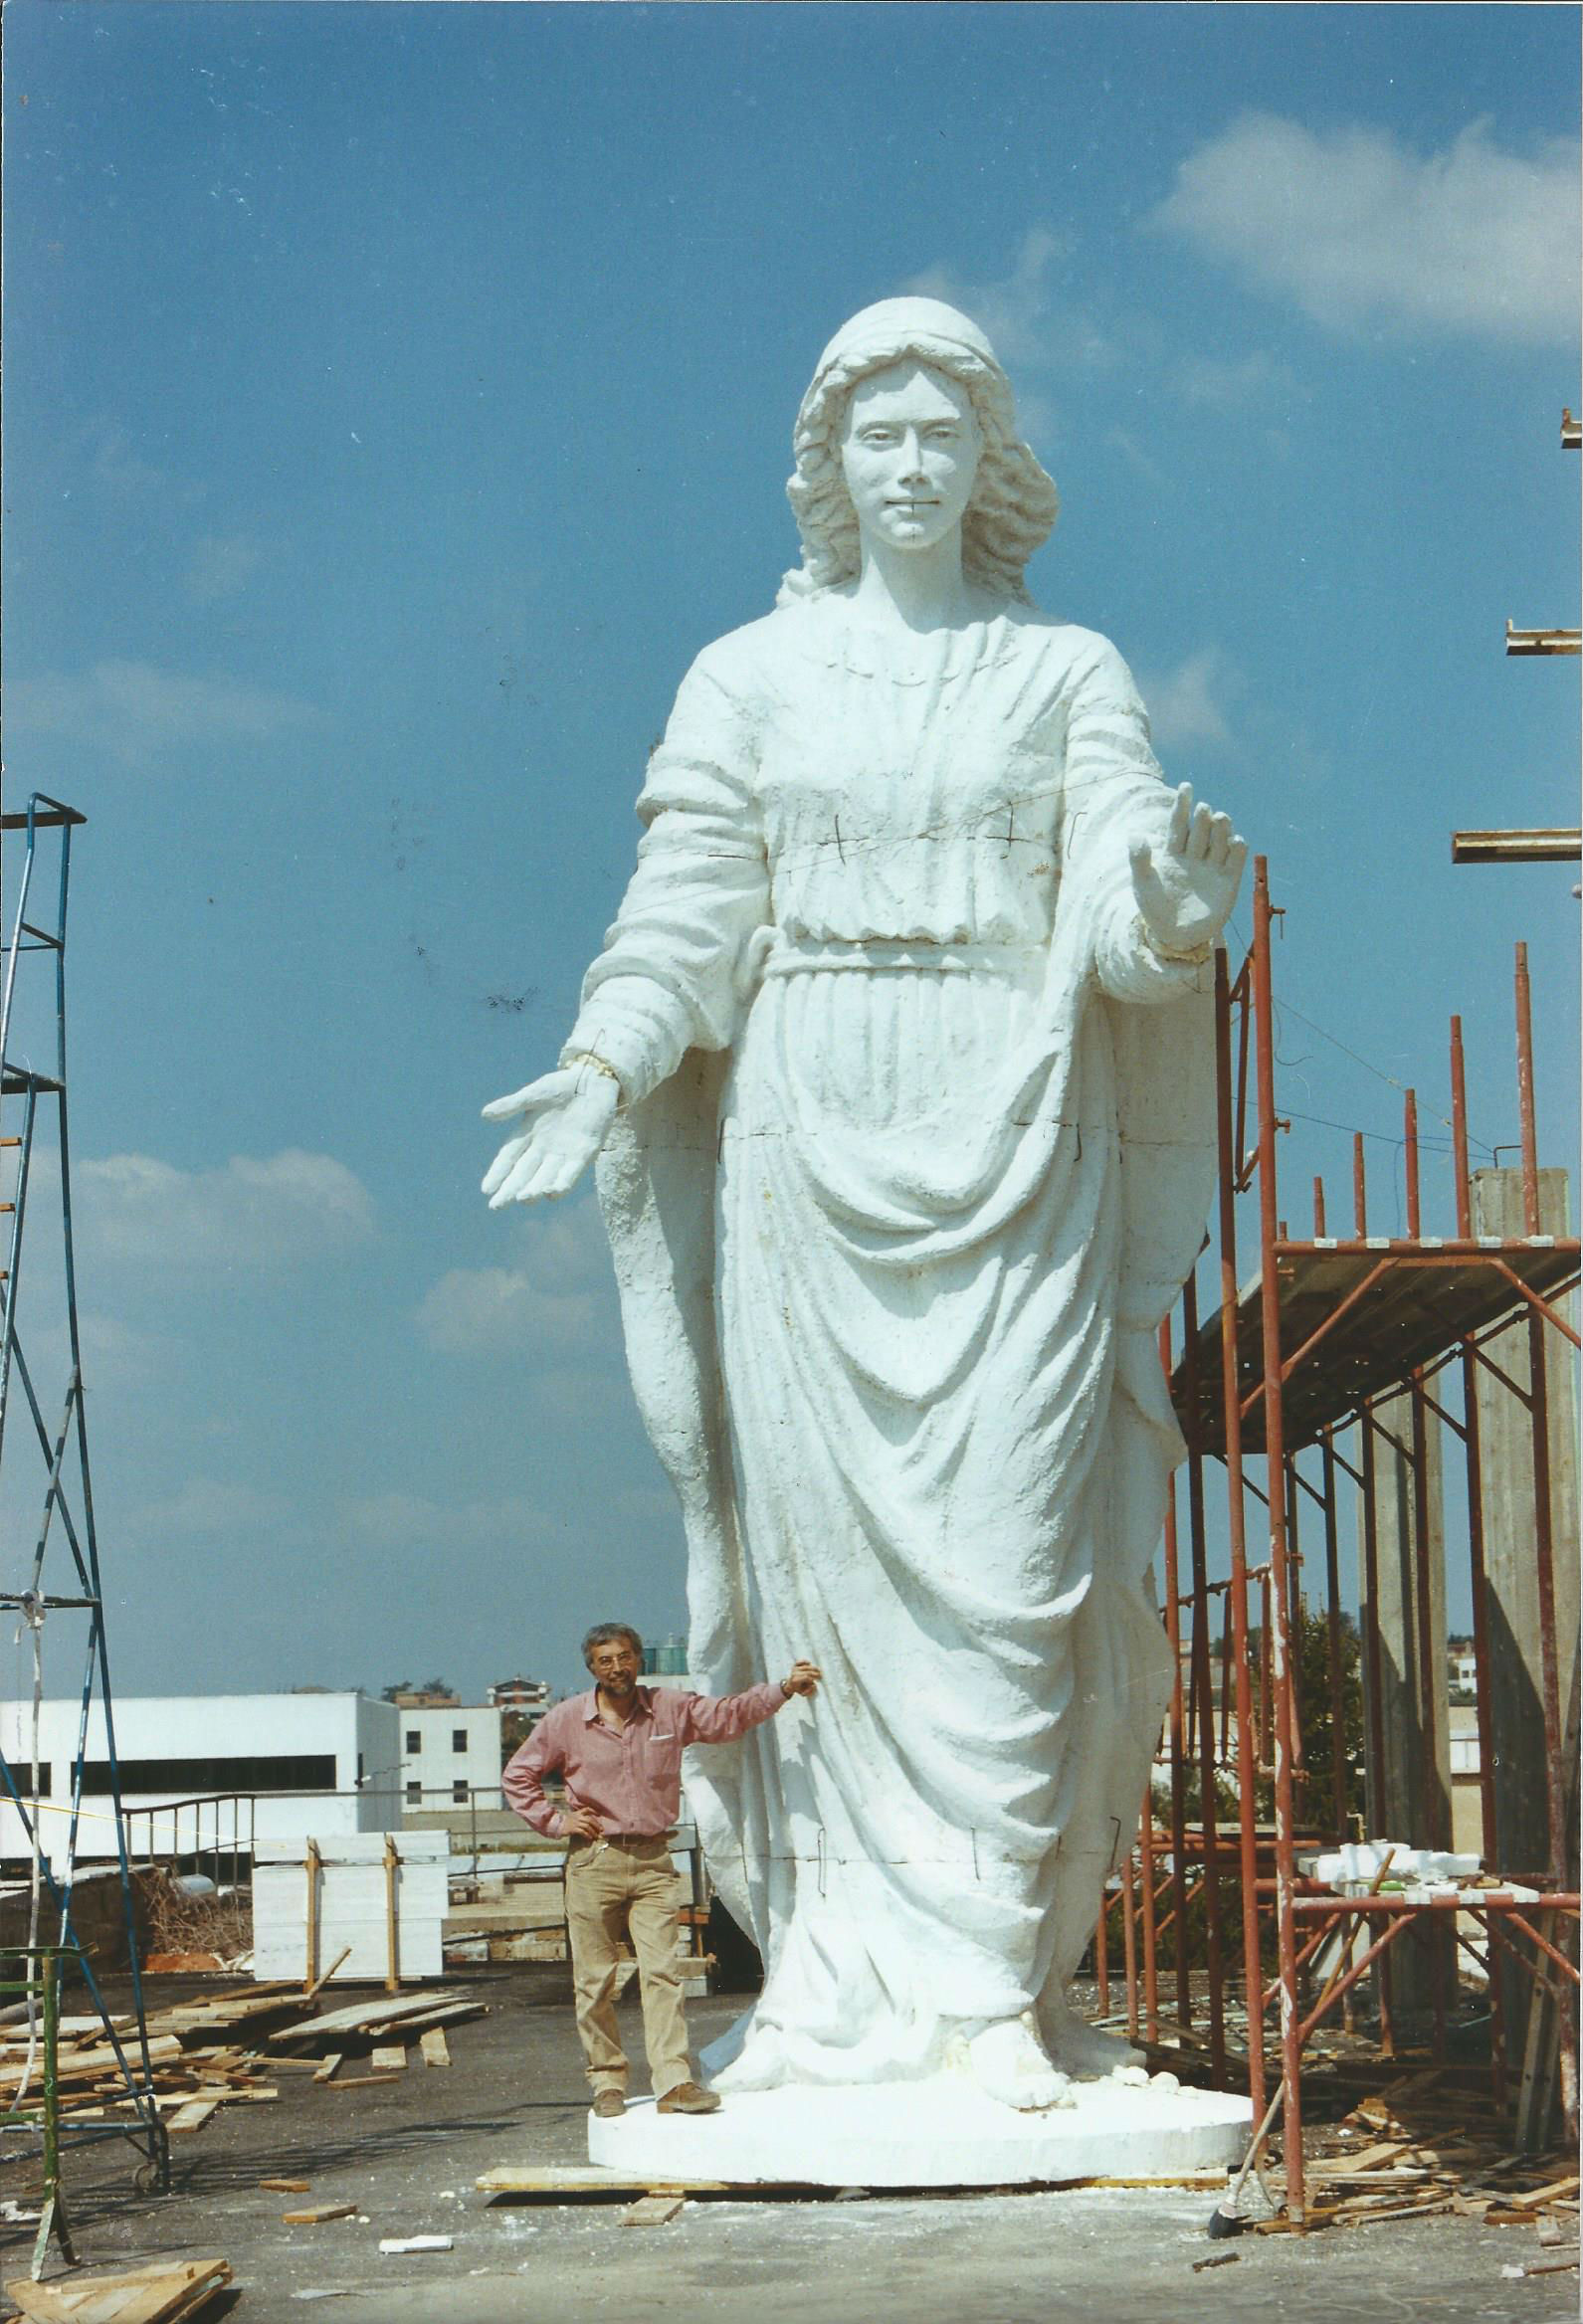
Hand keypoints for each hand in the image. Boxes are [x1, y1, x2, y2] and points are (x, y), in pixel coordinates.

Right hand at [481, 1065, 618, 1207]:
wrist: (593, 1080)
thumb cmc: (561, 1086)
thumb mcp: (534, 1094)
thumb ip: (512, 1105)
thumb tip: (485, 1114)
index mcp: (527, 1135)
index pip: (508, 1159)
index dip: (497, 1174)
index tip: (486, 1189)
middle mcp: (543, 1149)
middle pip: (523, 1174)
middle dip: (511, 1190)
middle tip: (497, 1206)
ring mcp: (563, 1153)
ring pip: (545, 1177)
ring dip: (535, 1189)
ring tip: (523, 1199)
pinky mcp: (585, 1153)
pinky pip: (572, 1172)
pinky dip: (563, 1183)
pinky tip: (552, 1193)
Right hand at [560, 1806, 602, 1840]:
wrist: (558, 1826)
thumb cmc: (567, 1821)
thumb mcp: (573, 1816)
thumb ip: (581, 1816)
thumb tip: (591, 1821)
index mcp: (578, 1813)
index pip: (587, 1809)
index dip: (594, 1811)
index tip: (599, 1815)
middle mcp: (577, 1817)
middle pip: (589, 1819)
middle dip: (596, 1825)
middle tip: (601, 1829)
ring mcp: (575, 1823)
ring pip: (587, 1826)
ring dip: (593, 1832)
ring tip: (596, 1836)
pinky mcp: (573, 1829)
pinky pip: (582, 1832)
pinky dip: (587, 1835)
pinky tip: (590, 1838)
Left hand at [781, 1660, 821, 1698]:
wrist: (790, 1686)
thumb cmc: (798, 1689)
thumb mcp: (804, 1693)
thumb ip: (810, 1691)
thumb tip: (814, 1685)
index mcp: (795, 1680)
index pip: (806, 1677)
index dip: (813, 1679)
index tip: (817, 1681)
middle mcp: (795, 1673)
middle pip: (807, 1672)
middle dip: (815, 1674)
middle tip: (821, 1676)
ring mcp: (794, 1669)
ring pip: (805, 1667)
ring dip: (813, 1668)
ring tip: (819, 1671)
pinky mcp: (795, 1666)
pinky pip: (799, 1662)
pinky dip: (804, 1661)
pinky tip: (809, 1663)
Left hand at [1128, 783, 1246, 959]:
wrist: (1175, 936)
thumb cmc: (1155, 909)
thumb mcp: (1142, 885)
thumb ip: (1139, 860)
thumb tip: (1135, 834)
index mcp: (1173, 853)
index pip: (1178, 824)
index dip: (1182, 806)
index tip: (1186, 787)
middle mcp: (1194, 856)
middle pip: (1201, 831)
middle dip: (1204, 818)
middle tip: (1204, 809)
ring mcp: (1212, 868)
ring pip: (1219, 841)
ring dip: (1222, 828)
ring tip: (1220, 818)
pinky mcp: (1228, 882)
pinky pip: (1235, 862)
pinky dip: (1237, 850)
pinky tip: (1236, 841)